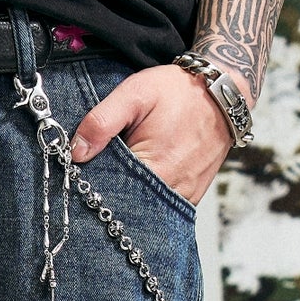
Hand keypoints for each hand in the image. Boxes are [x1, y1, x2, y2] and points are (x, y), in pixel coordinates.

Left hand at [69, 64, 248, 206]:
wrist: (224, 93)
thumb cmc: (179, 90)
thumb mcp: (135, 93)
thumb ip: (102, 121)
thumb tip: (75, 153)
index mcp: (154, 169)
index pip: (109, 193)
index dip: (91, 185)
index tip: (79, 174)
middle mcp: (170, 191)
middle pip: (125, 207)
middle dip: (107, 194)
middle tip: (95, 175)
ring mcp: (183, 198)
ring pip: (144, 209)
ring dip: (128, 198)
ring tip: (118, 177)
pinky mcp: (191, 197)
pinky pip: (160, 207)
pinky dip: (146, 198)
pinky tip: (136, 181)